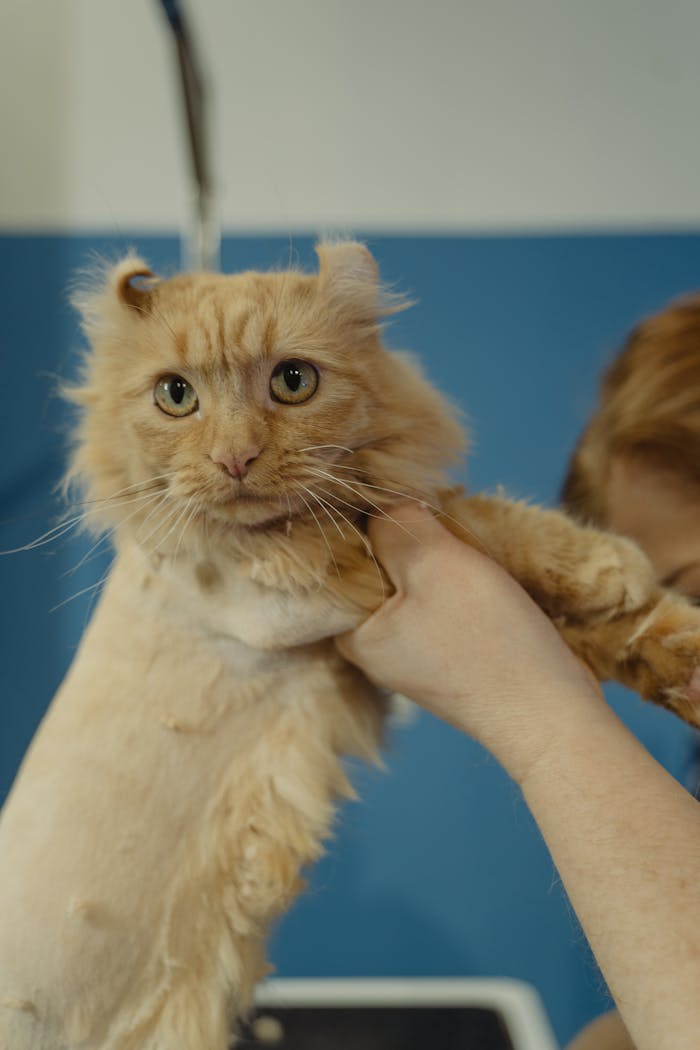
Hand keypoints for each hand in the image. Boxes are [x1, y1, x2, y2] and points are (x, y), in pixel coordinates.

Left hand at [336, 503, 605, 781]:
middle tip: (440, 515)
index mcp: (354, 633)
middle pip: (381, 570)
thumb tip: (384, 503)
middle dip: (408, 539)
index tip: (404, 503)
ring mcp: (414, 657)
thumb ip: (396, 525)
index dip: (372, 521)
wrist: (552, 712)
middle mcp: (376, 649)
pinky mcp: (450, 660)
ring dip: (440, 559)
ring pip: (416, 584)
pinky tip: (481, 572)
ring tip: (465, 541)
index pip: (343, 559)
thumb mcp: (434, 563)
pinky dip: (458, 584)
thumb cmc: (488, 639)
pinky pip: (442, 605)